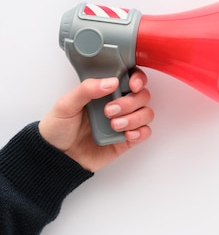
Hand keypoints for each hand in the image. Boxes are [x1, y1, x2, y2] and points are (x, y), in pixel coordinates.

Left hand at [38, 69, 154, 171]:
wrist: (56, 157)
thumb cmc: (58, 128)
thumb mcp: (66, 104)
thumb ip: (86, 89)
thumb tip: (110, 82)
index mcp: (105, 90)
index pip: (131, 77)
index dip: (138, 79)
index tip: (132, 85)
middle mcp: (118, 104)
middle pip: (142, 95)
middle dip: (130, 102)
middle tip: (110, 110)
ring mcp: (124, 121)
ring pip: (146, 113)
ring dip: (134, 118)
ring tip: (114, 125)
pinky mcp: (127, 140)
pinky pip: (145, 133)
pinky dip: (140, 132)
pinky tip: (126, 135)